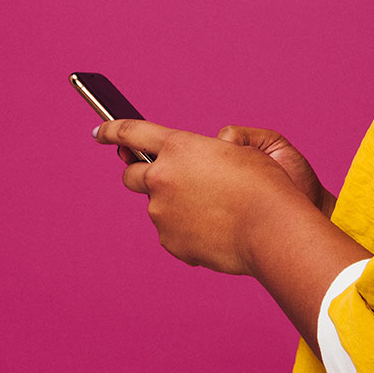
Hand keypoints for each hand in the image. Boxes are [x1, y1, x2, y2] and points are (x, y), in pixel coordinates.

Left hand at [95, 118, 318, 275]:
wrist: (273, 229)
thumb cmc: (265, 186)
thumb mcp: (239, 152)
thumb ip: (204, 155)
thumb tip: (187, 172)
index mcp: (179, 147)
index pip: (131, 132)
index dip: (111, 131)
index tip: (100, 133)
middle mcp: (162, 177)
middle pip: (132, 175)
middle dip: (143, 175)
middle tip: (169, 181)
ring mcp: (162, 212)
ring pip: (159, 207)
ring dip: (177, 206)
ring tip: (217, 212)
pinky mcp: (169, 241)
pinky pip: (173, 233)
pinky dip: (189, 230)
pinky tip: (218, 230)